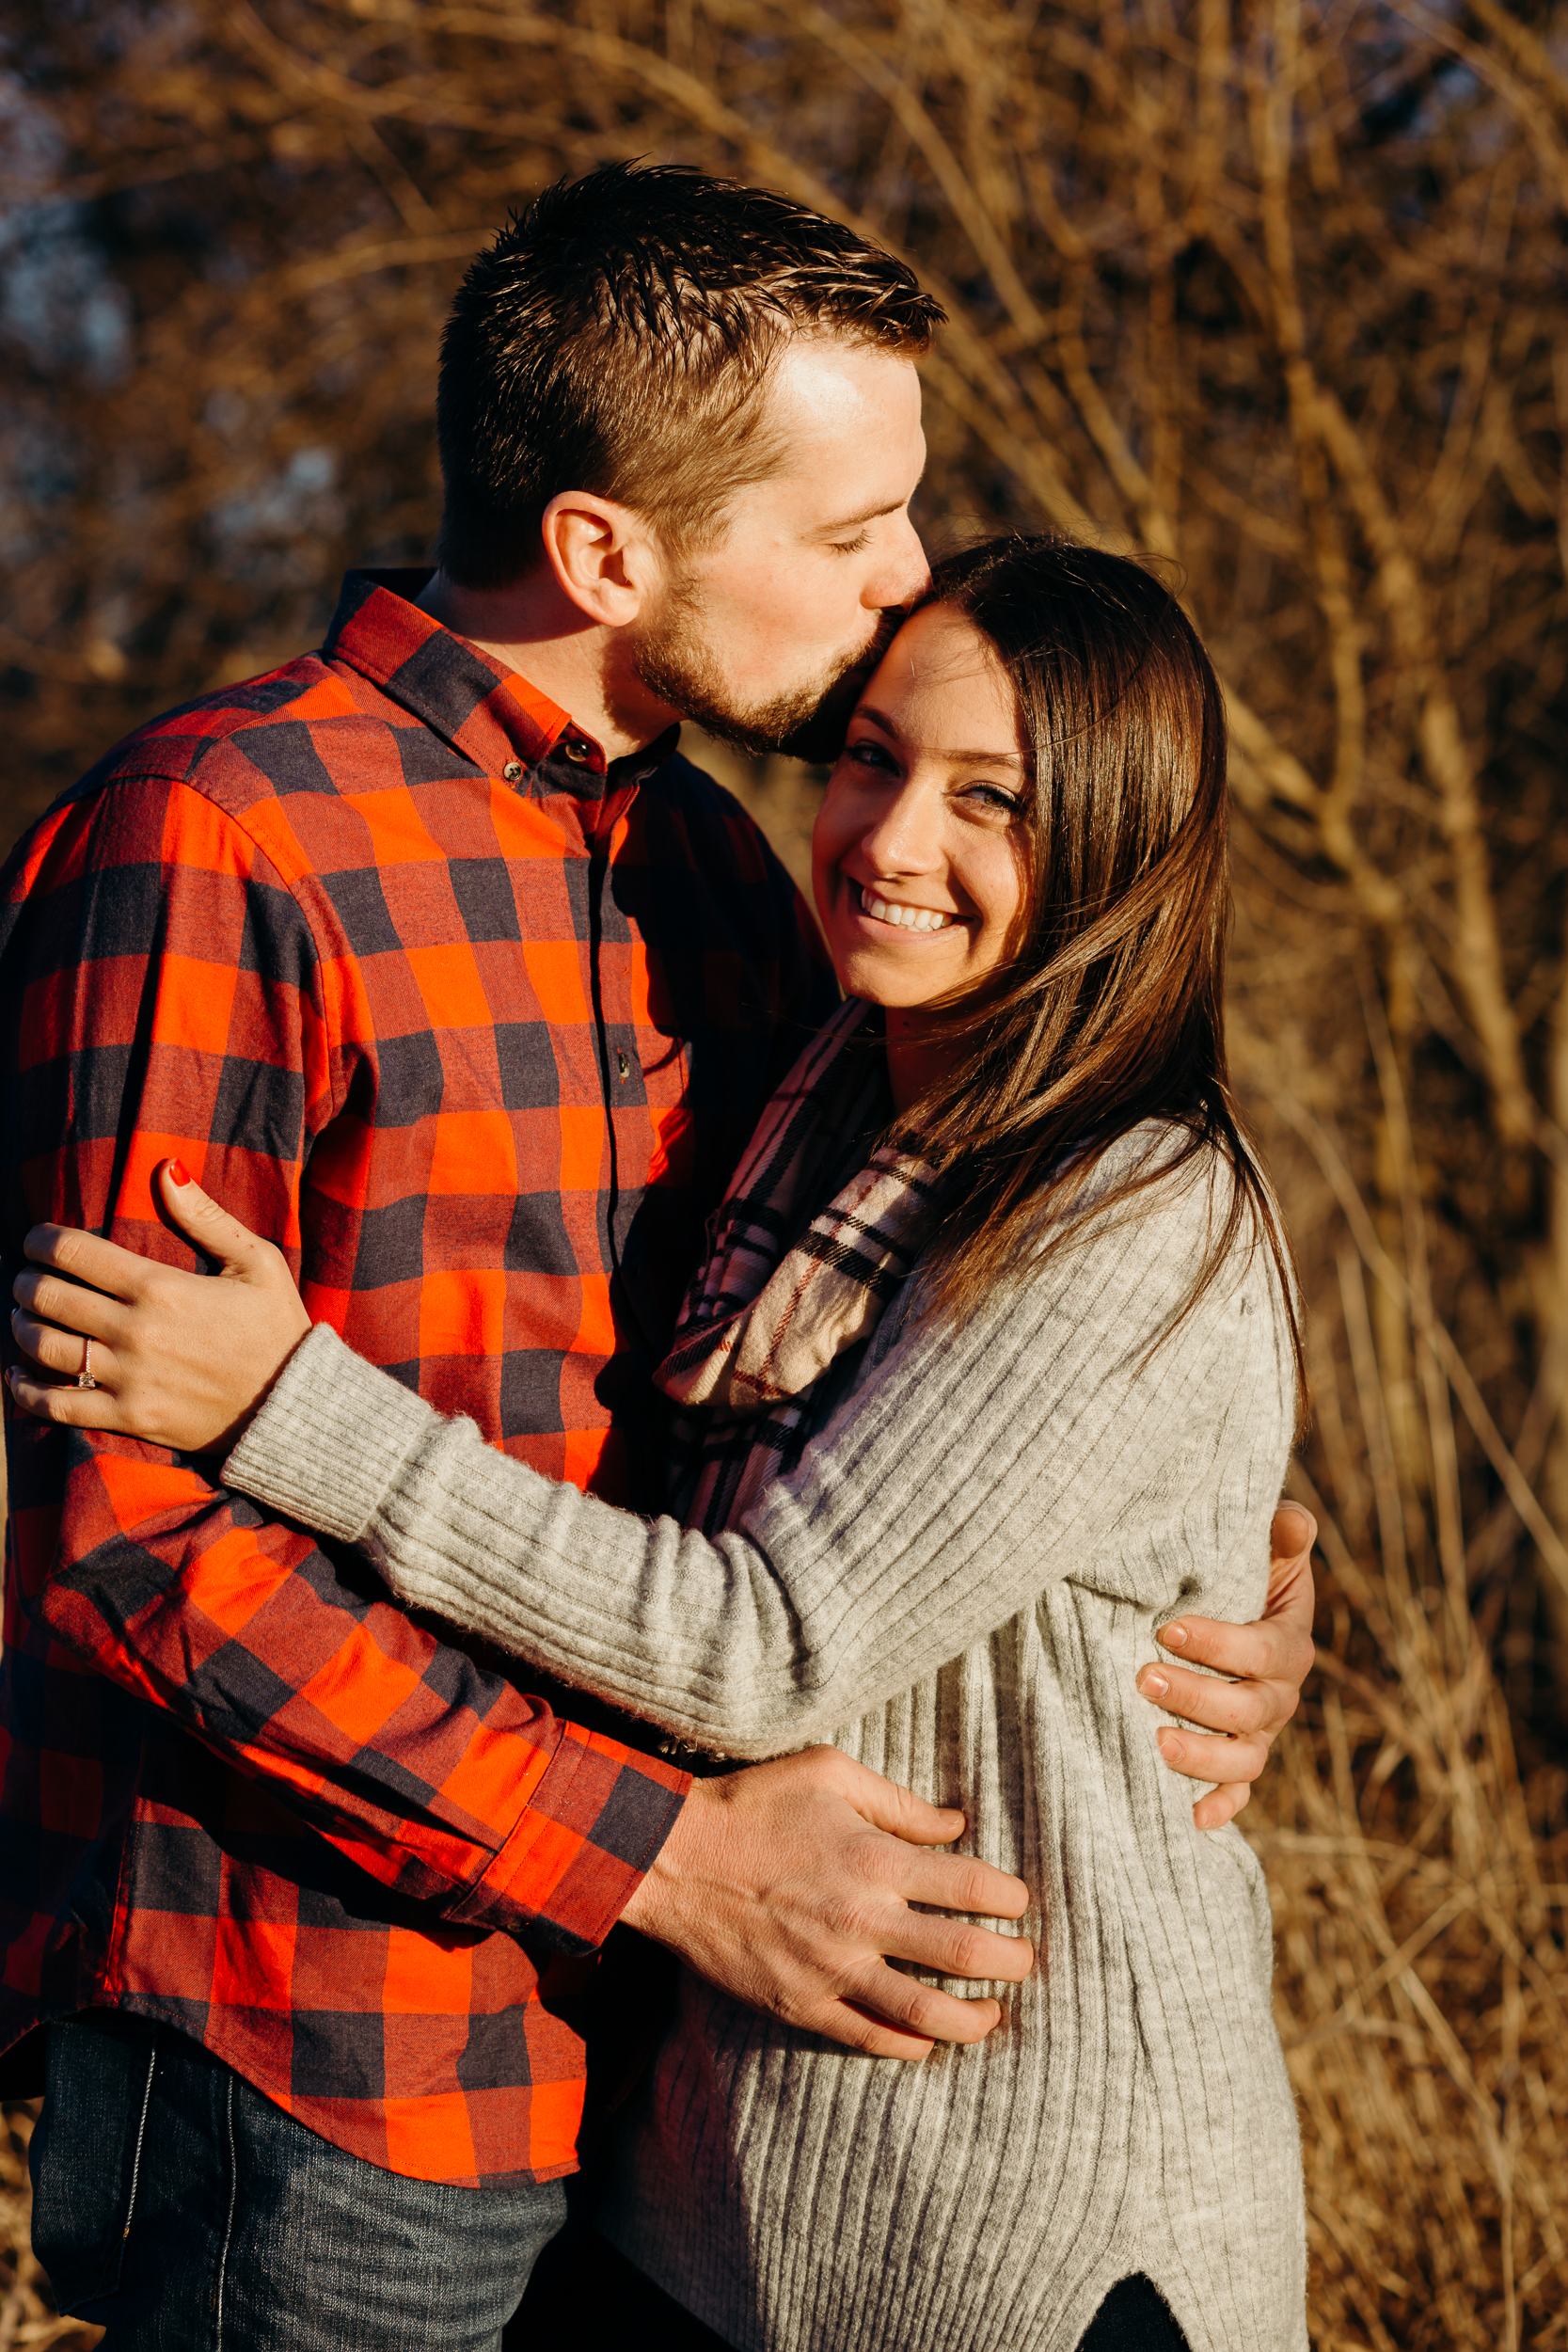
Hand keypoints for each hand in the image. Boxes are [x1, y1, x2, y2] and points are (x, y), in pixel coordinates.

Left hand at [8, 1161, 311, 1453]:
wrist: (295, 1404)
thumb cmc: (277, 1327)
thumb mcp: (256, 1262)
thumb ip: (205, 1217)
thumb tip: (165, 1170)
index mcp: (160, 1286)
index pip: (73, 1253)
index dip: (41, 1241)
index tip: (35, 1240)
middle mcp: (136, 1331)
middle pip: (47, 1297)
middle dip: (25, 1282)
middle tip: (25, 1278)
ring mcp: (129, 1377)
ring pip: (44, 1348)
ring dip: (20, 1328)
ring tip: (23, 1318)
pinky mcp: (130, 1417)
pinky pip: (57, 1405)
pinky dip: (27, 1390)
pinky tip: (19, 1376)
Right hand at [620, 1746, 1033, 2059]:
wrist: (671, 1859)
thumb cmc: (752, 1805)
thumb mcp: (828, 1773)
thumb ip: (899, 1802)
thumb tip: (956, 1825)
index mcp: (875, 1859)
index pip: (972, 1888)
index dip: (1010, 1899)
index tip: (1019, 1903)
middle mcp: (861, 1919)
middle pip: (964, 1955)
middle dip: (1010, 1963)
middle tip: (1023, 1962)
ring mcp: (830, 1969)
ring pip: (925, 2013)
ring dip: (973, 2020)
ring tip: (992, 2015)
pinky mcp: (800, 2004)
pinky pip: (869, 2038)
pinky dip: (909, 2046)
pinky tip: (929, 2041)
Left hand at [1136, 1502, 1316, 1829]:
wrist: (1225, 1611)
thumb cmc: (1238, 1573)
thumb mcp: (1260, 1546)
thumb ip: (1281, 1532)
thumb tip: (1292, 1523)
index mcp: (1288, 1646)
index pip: (1262, 1652)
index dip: (1220, 1644)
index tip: (1168, 1628)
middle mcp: (1278, 1697)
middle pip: (1249, 1711)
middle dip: (1196, 1697)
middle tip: (1143, 1678)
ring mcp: (1258, 1736)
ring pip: (1243, 1760)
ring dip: (1202, 1757)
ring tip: (1155, 1744)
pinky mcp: (1235, 1762)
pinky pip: (1237, 1795)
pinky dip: (1219, 1808)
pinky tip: (1190, 1817)